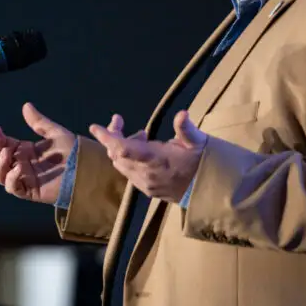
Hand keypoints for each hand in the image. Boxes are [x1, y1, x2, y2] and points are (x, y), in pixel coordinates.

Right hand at [0, 102, 75, 203]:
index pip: (2, 145)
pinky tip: (19, 168)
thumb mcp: (55, 133)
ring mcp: (25, 178)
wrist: (88, 170)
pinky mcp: (31, 191)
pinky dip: (12, 179)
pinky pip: (13, 188)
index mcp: (25, 151)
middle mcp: (21, 164)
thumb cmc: (74, 152)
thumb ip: (39, 122)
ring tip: (6, 153)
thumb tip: (26, 105)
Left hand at [88, 110, 207, 202]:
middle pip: (116, 155)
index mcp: (155, 159)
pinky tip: (142, 151)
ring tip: (141, 136)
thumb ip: (187, 129)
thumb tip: (182, 114)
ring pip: (120, 164)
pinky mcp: (146, 190)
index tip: (95, 127)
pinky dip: (127, 159)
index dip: (107, 138)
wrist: (209, 192)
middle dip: (112, 137)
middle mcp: (145, 174)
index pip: (122, 149)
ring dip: (121, 148)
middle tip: (119, 121)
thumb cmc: (203, 162)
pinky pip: (128, 172)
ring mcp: (145, 184)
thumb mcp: (199, 143)